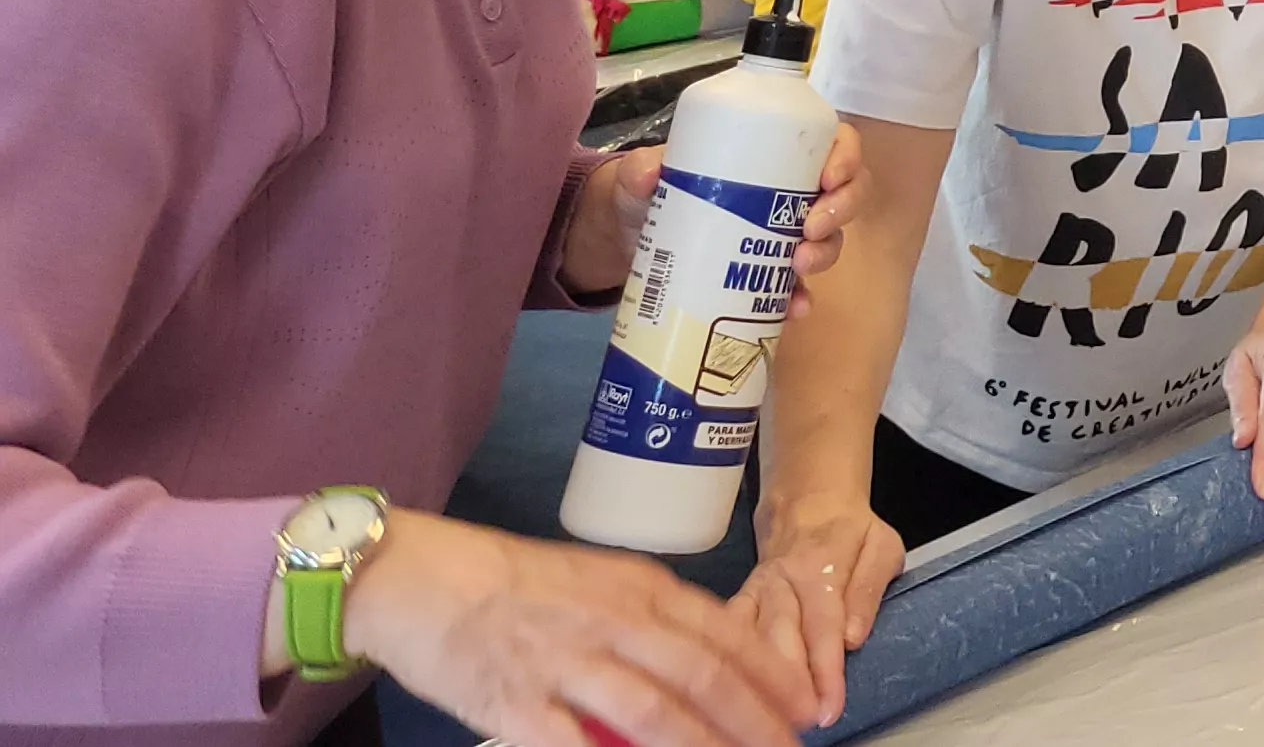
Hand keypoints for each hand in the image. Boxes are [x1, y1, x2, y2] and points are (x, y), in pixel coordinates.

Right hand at [346, 510, 811, 746]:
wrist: (417, 575)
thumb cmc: (507, 580)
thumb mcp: (594, 581)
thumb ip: (645, 618)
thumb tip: (698, 663)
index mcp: (637, 588)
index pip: (725, 633)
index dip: (771, 675)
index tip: (805, 706)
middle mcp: (612, 621)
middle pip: (704, 676)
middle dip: (755, 720)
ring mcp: (565, 663)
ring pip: (655, 714)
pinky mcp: (515, 704)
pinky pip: (574, 746)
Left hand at [559, 132, 867, 313]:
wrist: (629, 239)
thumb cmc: (647, 191)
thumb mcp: (639, 175)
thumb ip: (640, 169)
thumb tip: (648, 175)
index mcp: (773, 154)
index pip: (831, 141)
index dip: (845, 155)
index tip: (828, 176)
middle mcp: (790, 192)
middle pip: (845, 191)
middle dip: (842, 208)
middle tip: (812, 227)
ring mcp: (783, 235)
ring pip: (831, 238)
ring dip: (826, 251)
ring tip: (799, 264)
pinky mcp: (767, 275)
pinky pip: (799, 287)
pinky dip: (801, 298)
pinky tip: (795, 308)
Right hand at [731, 499, 905, 725]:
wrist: (809, 504)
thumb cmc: (851, 532)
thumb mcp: (882, 547)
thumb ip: (869, 590)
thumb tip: (854, 636)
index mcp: (821, 566)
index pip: (824, 626)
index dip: (826, 671)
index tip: (829, 708)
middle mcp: (781, 580)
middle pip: (780, 638)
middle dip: (788, 686)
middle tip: (797, 725)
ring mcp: (756, 591)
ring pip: (749, 639)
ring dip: (756, 680)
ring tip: (766, 717)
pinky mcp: (740, 599)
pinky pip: (728, 630)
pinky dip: (724, 658)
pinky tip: (728, 687)